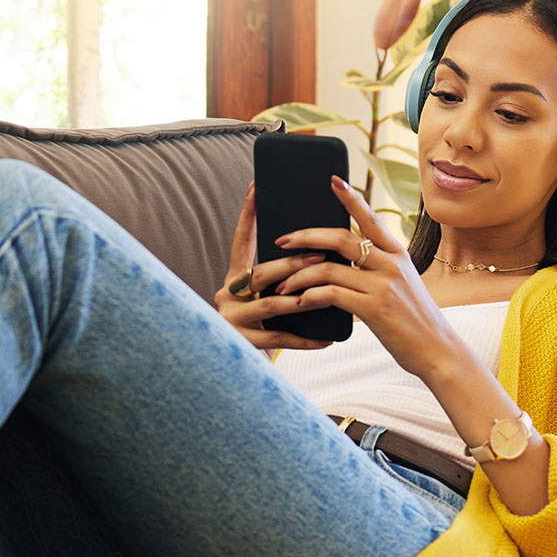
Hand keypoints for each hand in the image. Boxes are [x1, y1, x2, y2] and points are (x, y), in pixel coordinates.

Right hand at [213, 182, 336, 350]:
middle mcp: (228, 295)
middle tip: (318, 256)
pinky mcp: (242, 344)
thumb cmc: (260, 325)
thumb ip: (276, 275)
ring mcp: (233, 320)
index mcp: (234, 278)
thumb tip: (312, 243)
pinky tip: (328, 338)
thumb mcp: (262, 295)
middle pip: (259, 274)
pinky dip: (306, 338)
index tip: (256, 188)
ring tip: (325, 294)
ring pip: (271, 305)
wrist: (236, 369)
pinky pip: (279, 338)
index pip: (241, 240)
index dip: (248, 215)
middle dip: (290, 264)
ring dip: (301, 297)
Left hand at [269, 175, 464, 378]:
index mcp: (398, 254)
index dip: (350, 199)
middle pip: (340, 238)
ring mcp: (383, 285)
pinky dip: (310, 297)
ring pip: (328, 268)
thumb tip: (345, 265)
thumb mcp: (403, 286)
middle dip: (305, 236)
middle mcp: (391, 264)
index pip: (370, 218)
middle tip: (281, 240)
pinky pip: (332, 294)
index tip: (332, 181)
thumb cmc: (415, 321)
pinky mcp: (374, 309)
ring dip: (298, 276)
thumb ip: (379, 271)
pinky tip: (299, 303)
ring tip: (281, 286)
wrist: (438, 351)